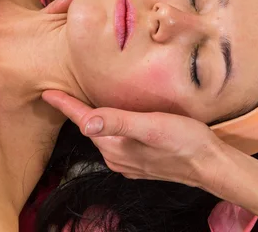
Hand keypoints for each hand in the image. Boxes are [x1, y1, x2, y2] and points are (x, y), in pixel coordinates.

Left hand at [42, 90, 224, 187]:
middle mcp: (116, 156)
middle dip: (76, 111)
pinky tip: (116, 119)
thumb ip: (118, 123)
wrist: (210, 165)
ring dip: (94, 119)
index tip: (47, 92)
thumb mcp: (150, 126)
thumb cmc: (183, 141)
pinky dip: (110, 128)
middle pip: (90, 128)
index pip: (82, 121)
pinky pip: (116, 142)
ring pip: (103, 135)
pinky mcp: (140, 161)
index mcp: (114, 146)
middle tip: (64, 91)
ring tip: (86, 101)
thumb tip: (86, 122)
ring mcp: (127, 161)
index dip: (65, 105)